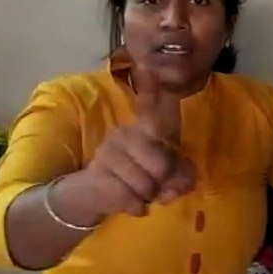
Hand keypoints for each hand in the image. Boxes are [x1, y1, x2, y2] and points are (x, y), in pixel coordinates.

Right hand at [80, 65, 195, 218]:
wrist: (86, 196)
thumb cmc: (130, 180)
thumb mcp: (158, 176)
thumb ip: (178, 176)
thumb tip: (186, 178)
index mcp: (142, 130)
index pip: (152, 109)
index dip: (154, 92)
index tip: (149, 67)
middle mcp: (124, 136)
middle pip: (162, 164)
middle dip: (165, 183)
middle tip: (158, 189)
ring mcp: (109, 154)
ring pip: (146, 185)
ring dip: (148, 197)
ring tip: (140, 195)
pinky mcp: (98, 175)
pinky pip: (130, 198)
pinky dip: (135, 206)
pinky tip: (130, 203)